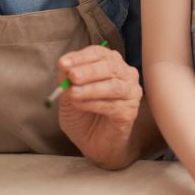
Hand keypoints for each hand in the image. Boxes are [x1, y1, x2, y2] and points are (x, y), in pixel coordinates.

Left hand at [56, 43, 143, 168]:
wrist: (93, 142)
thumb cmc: (83, 114)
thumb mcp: (69, 94)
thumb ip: (68, 80)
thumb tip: (65, 68)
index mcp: (110, 64)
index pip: (98, 53)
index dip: (80, 57)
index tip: (63, 64)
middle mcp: (125, 74)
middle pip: (110, 66)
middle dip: (89, 70)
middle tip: (72, 76)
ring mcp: (131, 92)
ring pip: (114, 85)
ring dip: (91, 88)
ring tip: (73, 93)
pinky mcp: (130, 111)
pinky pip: (113, 105)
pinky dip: (95, 104)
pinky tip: (81, 105)